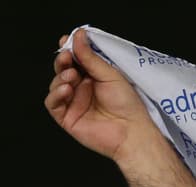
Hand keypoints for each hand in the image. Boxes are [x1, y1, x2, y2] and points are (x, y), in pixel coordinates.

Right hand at [45, 29, 151, 160]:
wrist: (132, 132)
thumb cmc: (128, 105)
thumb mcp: (110, 75)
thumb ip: (91, 57)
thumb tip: (78, 35)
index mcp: (93, 78)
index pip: (75, 60)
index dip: (69, 50)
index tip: (67, 40)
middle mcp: (81, 89)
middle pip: (62, 70)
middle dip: (63, 61)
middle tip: (67, 57)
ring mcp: (73, 103)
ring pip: (55, 84)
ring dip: (60, 77)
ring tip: (72, 76)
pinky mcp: (67, 118)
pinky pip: (52, 103)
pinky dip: (56, 94)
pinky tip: (67, 89)